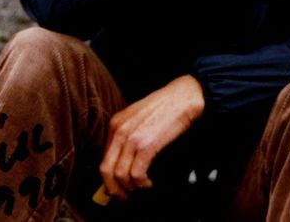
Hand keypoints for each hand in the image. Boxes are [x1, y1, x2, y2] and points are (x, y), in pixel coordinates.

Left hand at [99, 75, 203, 200]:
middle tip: (123, 196)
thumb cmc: (167, 105)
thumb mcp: (139, 115)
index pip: (103, 157)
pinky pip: (136, 173)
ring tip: (141, 187)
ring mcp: (132, 138)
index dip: (108, 176)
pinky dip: (141, 183)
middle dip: (113, 188)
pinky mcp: (147, 145)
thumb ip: (128, 134)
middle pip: (106, 170)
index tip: (116, 185)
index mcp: (116, 124)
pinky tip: (148, 182)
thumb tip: (125, 159)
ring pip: (120, 174)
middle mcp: (119, 131)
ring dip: (130, 187)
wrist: (186, 95)